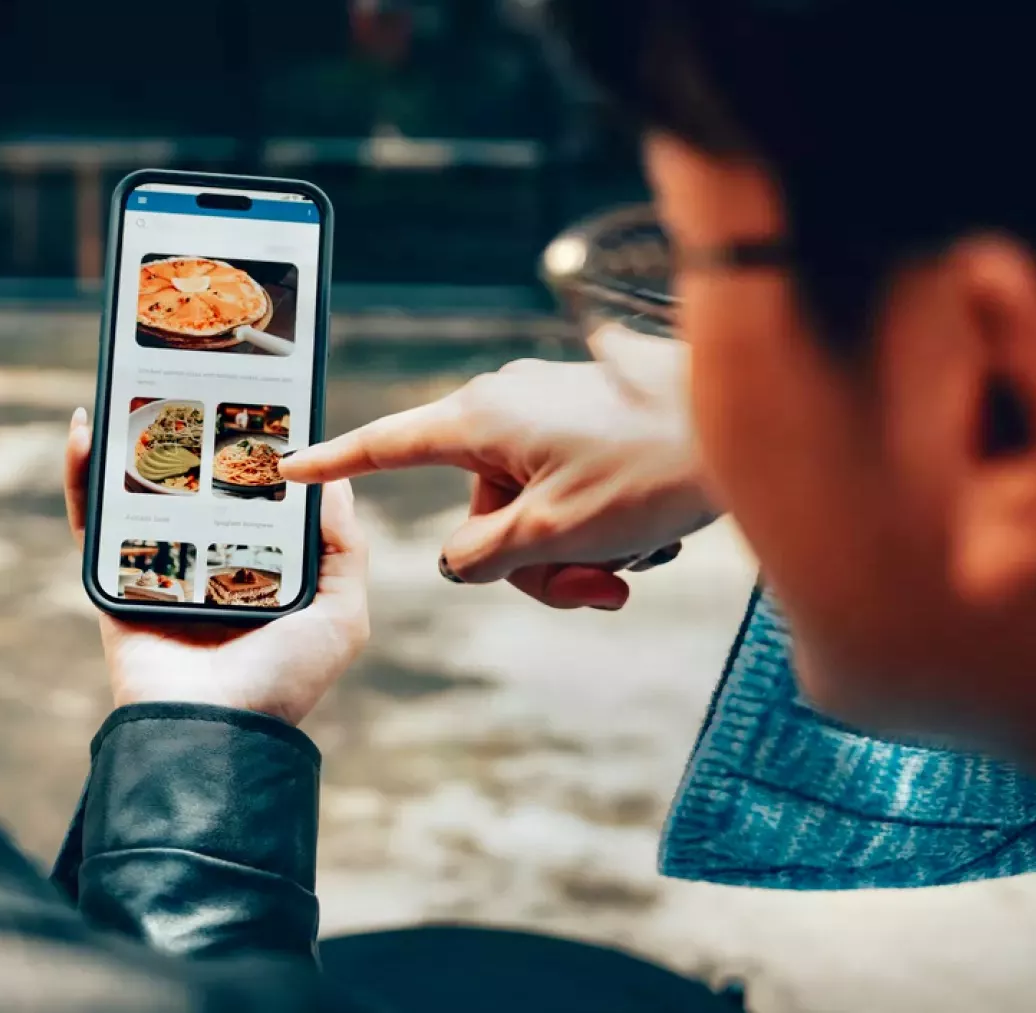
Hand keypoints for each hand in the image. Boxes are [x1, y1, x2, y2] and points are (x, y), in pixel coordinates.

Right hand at [65, 409, 370, 725]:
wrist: (212, 733)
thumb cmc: (281, 683)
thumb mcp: (339, 615)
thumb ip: (342, 549)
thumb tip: (334, 482)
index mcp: (261, 569)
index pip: (256, 496)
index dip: (255, 449)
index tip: (257, 398)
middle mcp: (209, 564)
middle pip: (195, 485)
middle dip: (189, 433)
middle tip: (190, 378)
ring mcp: (157, 569)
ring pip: (139, 492)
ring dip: (131, 441)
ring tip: (134, 388)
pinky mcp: (111, 579)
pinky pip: (90, 520)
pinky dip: (81, 476)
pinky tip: (85, 430)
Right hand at [279, 327, 713, 609]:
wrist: (747, 422)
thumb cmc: (652, 468)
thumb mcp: (553, 533)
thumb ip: (483, 557)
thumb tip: (463, 561)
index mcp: (482, 417)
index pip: (387, 445)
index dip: (336, 463)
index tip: (289, 465)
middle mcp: (508, 404)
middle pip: (479, 511)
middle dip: (527, 565)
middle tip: (590, 589)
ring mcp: (551, 411)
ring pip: (529, 512)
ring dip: (570, 556)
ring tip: (627, 567)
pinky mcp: (590, 421)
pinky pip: (566, 491)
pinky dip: (594, 528)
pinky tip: (645, 541)